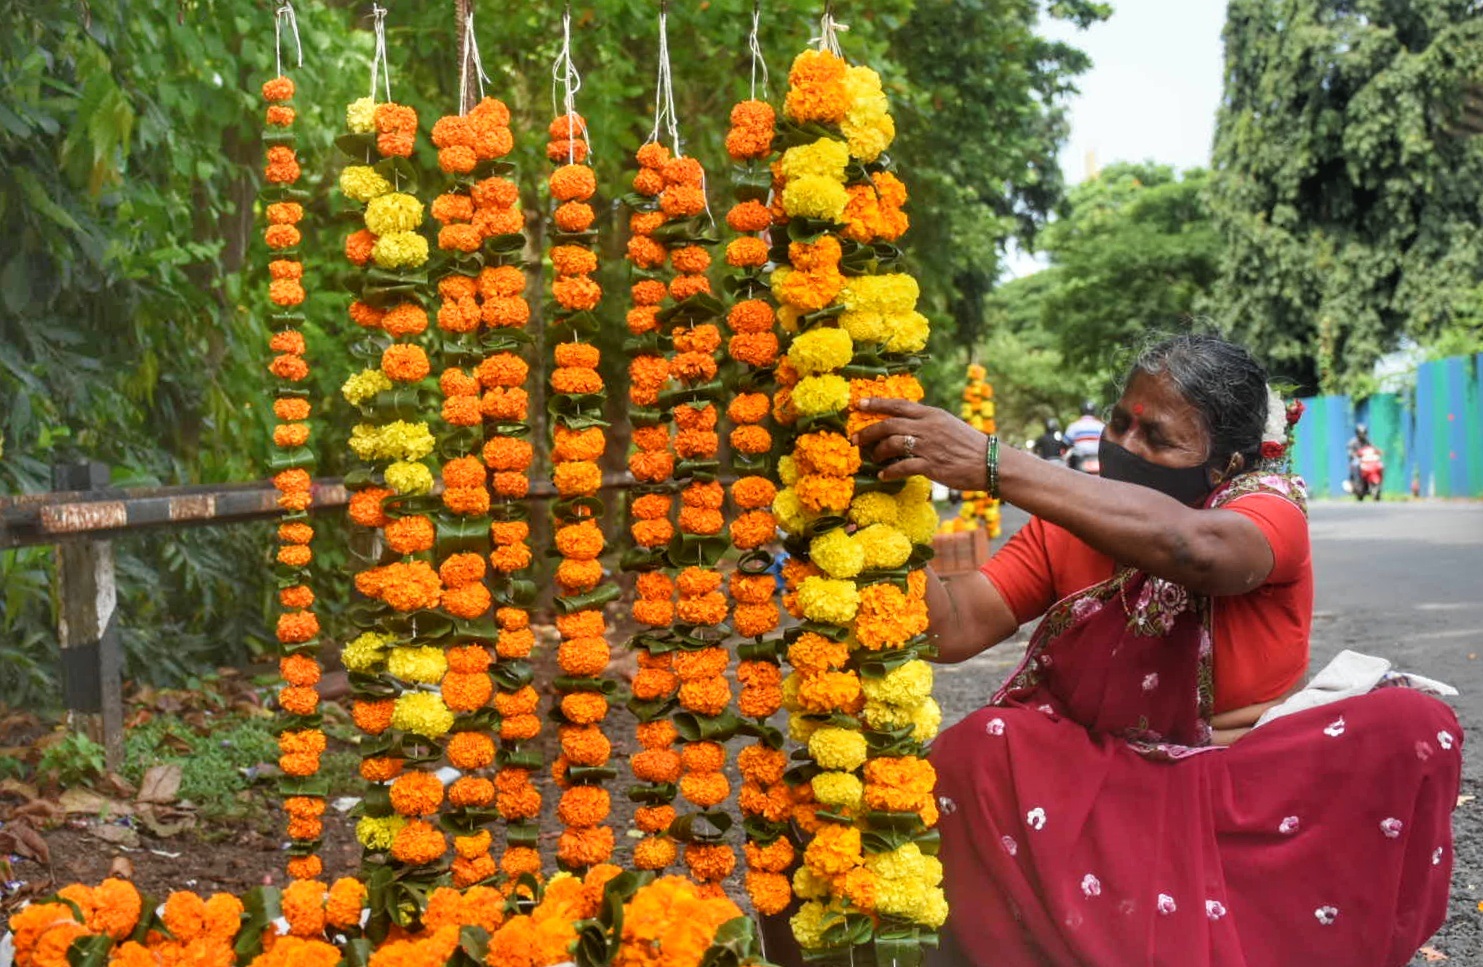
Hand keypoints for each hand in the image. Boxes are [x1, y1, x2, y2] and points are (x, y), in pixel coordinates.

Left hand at [851, 397, 988, 490]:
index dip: (877, 403)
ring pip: (892, 444)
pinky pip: (902, 467)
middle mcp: (928, 427)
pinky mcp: (931, 465)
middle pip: (889, 424)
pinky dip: (889, 472)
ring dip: (877, 452)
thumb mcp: (947, 424)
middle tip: (855, 439)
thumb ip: (926, 423)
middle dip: (868, 431)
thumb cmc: (968, 445)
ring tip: (873, 458)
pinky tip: (884, 475)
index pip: (899, 404)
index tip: (859, 404)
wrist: (989, 462)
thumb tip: (905, 423)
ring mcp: (929, 446)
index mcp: (932, 414)